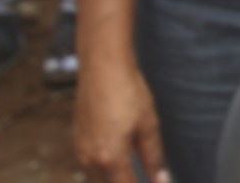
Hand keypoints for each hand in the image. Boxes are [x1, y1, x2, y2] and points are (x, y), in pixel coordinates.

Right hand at [76, 58, 169, 182]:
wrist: (103, 68)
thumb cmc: (128, 93)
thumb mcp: (148, 126)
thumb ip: (154, 158)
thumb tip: (162, 180)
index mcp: (111, 158)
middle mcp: (91, 159)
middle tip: (141, 178)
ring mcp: (80, 151)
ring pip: (95, 180)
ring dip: (112, 181)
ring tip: (129, 175)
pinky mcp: (77, 141)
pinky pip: (88, 167)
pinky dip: (102, 172)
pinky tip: (114, 165)